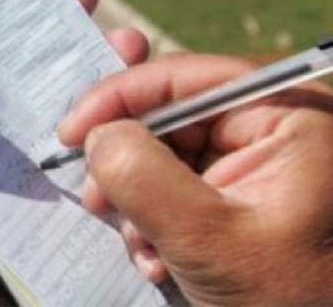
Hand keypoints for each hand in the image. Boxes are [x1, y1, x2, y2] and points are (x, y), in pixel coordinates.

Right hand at [58, 53, 332, 305]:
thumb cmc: (290, 299)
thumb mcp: (208, 239)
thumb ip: (145, 177)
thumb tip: (97, 135)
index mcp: (290, 114)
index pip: (185, 78)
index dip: (118, 97)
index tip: (71, 132)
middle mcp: (277, 126)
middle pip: (171, 116)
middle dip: (128, 162)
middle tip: (99, 199)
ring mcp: (263, 162)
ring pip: (168, 154)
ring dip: (139, 201)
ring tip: (144, 246)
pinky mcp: (246, 194)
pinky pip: (182, 185)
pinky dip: (157, 219)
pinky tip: (160, 257)